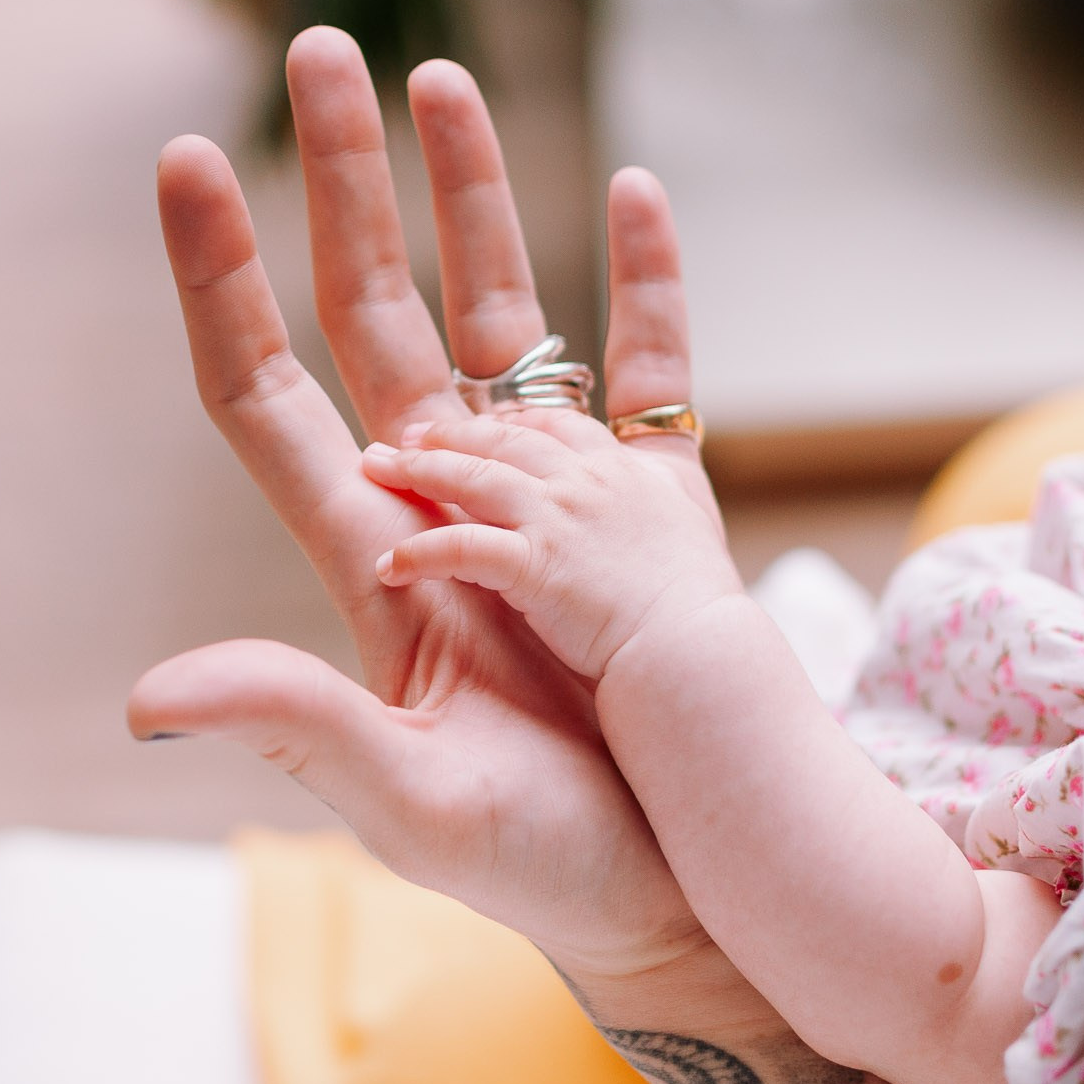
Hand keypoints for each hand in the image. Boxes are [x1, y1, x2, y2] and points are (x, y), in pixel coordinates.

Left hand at [126, 29, 715, 977]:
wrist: (670, 897)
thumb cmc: (542, 870)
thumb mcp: (405, 804)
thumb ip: (295, 725)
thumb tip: (144, 695)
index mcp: (375, 565)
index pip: (268, 401)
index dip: (224, 283)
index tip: (194, 162)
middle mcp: (445, 512)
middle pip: (374, 322)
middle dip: (347, 191)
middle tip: (327, 59)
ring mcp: (543, 507)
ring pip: (498, 320)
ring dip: (475, 203)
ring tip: (450, 79)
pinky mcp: (637, 517)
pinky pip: (641, 372)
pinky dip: (643, 283)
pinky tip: (641, 195)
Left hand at [361, 410, 742, 677]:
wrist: (705, 662)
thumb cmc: (703, 628)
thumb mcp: (693, 542)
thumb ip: (656, 523)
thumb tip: (638, 535)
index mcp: (633, 478)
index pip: (563, 428)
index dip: (518, 422)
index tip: (488, 423)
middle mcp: (594, 484)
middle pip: (509, 436)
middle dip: (454, 431)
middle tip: (412, 436)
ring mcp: (564, 519)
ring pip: (475, 476)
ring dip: (420, 469)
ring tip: (378, 468)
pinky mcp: (538, 565)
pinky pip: (462, 546)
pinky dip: (421, 553)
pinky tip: (389, 567)